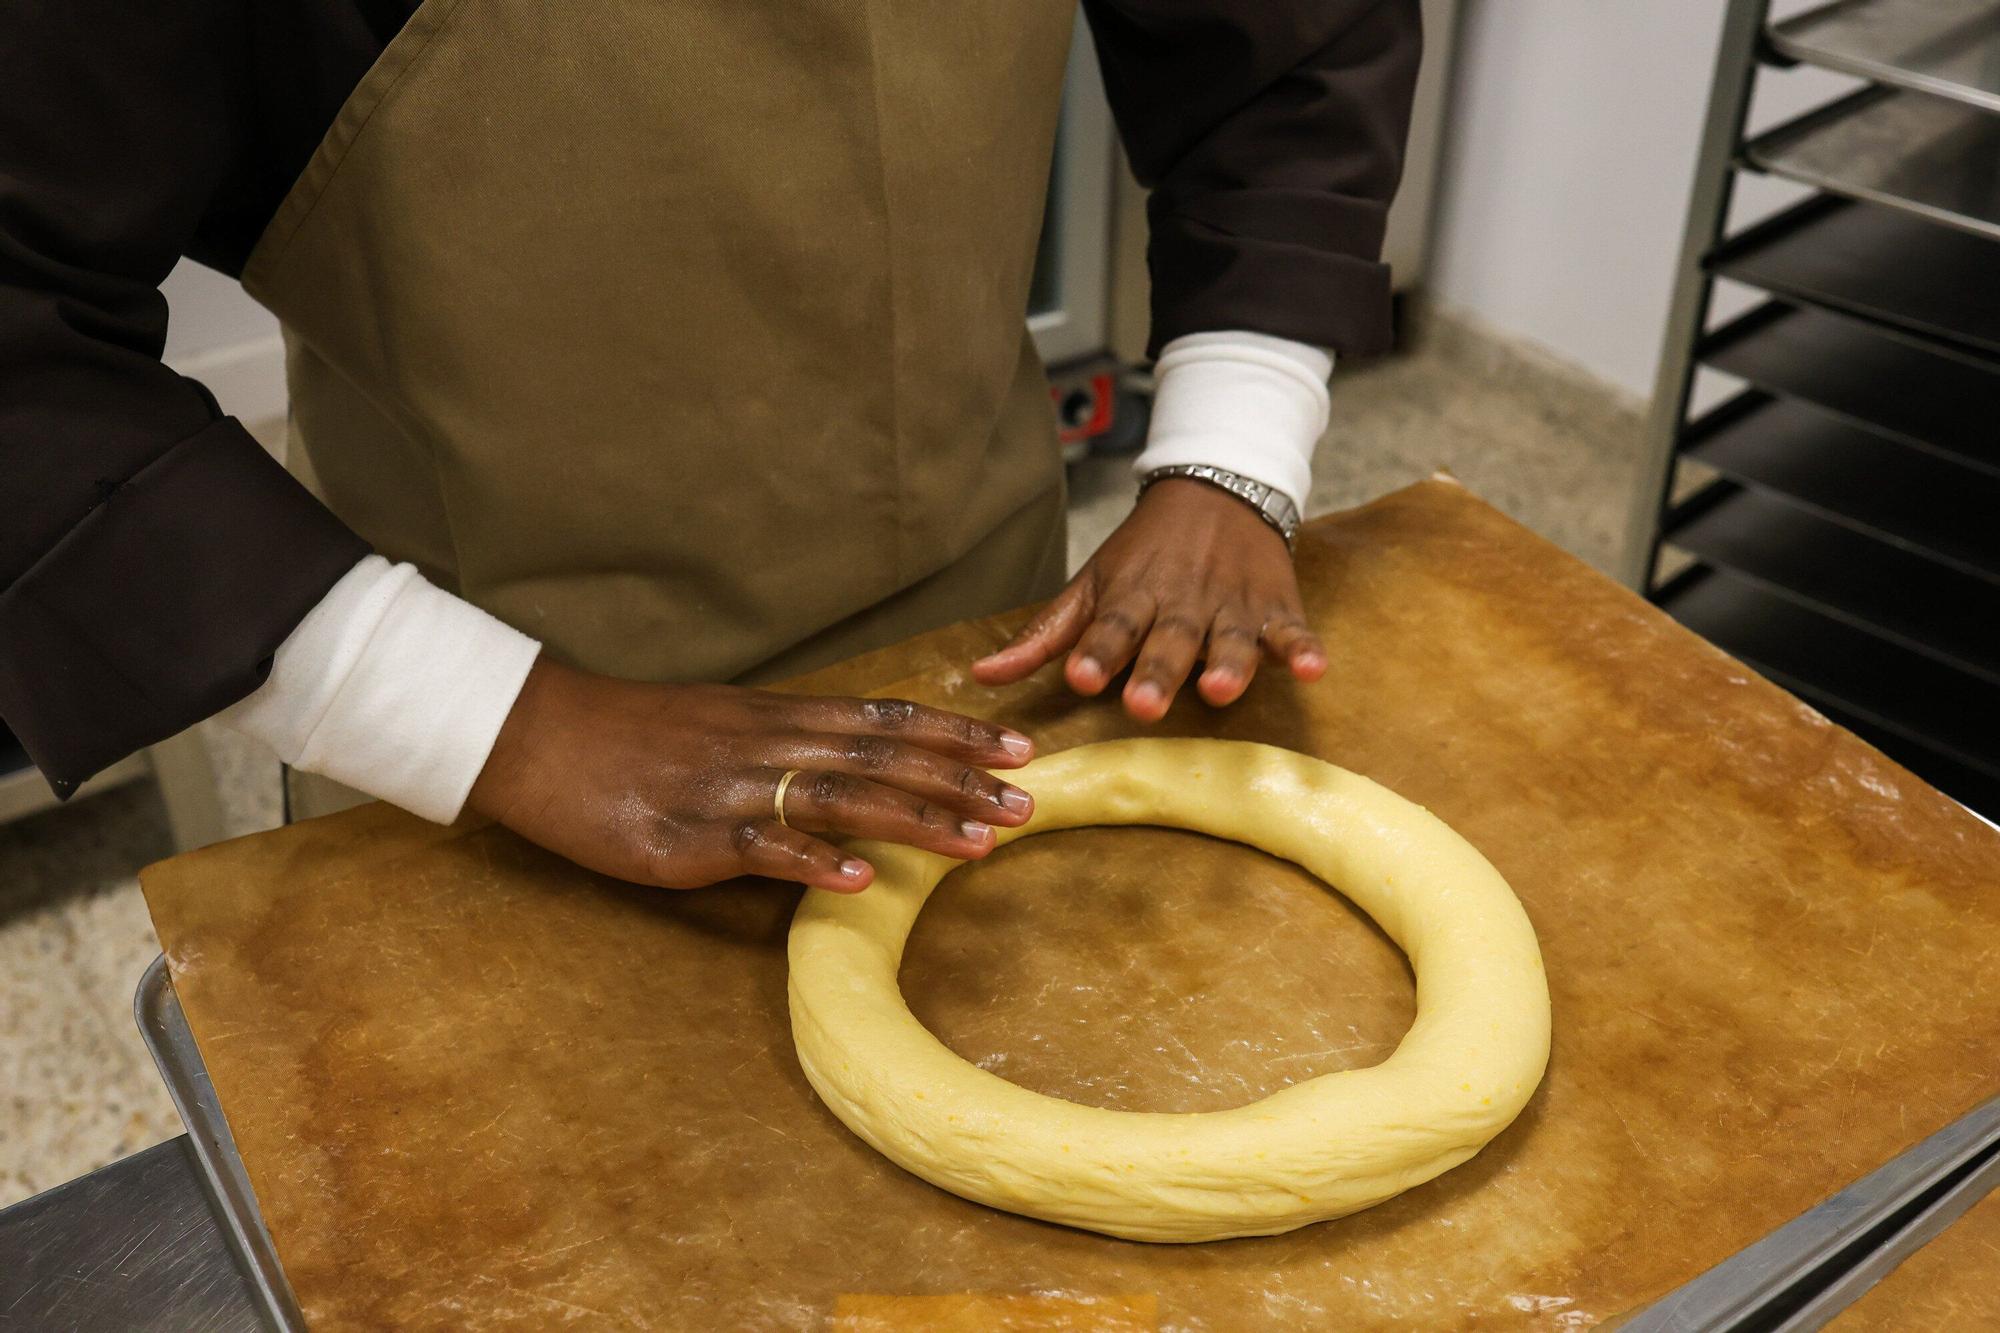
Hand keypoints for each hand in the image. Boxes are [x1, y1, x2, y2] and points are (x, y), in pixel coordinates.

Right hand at [466, 660, 1035, 892]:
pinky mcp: (686, 837)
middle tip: (1029, 802)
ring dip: (915, 820)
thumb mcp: (720, 723)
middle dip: (960, 779)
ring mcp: (728, 790)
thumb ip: (786, 742)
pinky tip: (859, 880)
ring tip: (978, 842)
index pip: (885, 718)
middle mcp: (765, 744)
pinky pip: (760, 847)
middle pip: (881, 757)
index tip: (1020, 747)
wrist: (538, 735)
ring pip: (839, 798)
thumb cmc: (631, 734)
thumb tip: (852, 764)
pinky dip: (812, 861)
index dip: (956, 733)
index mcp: (776, 716)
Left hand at [972, 478, 1324, 719]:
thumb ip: (1045, 636)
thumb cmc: (1144, 554)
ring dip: (1228, 664)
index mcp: (1132, 596)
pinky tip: (1313, 669)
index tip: (1081, 676)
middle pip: (1168, 640)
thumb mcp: (1092, 585)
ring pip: (1229, 638)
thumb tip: (983, 676)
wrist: (1218, 489)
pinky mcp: (1274, 606)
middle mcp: (1181, 603)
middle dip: (1156, 672)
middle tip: (1143, 705)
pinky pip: (1292, 630)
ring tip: (1220, 689)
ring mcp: (1231, 605)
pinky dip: (1305, 648)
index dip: (1097, 651)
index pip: (1111, 625)